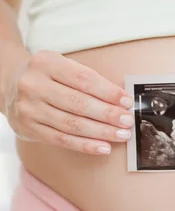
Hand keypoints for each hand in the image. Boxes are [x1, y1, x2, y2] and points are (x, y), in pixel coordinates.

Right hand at [3, 50, 133, 154]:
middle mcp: (34, 85)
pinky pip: (62, 140)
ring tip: (121, 135)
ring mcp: (29, 108)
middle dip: (107, 114)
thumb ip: (88, 80)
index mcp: (46, 63)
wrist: (10, 86)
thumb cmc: (47, 77)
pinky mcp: (28, 128)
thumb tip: (120, 100)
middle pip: (78, 103)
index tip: (126, 102)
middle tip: (127, 121)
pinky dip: (85, 145)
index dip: (108, 92)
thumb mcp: (63, 67)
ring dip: (101, 132)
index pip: (83, 79)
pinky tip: (103, 147)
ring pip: (71, 124)